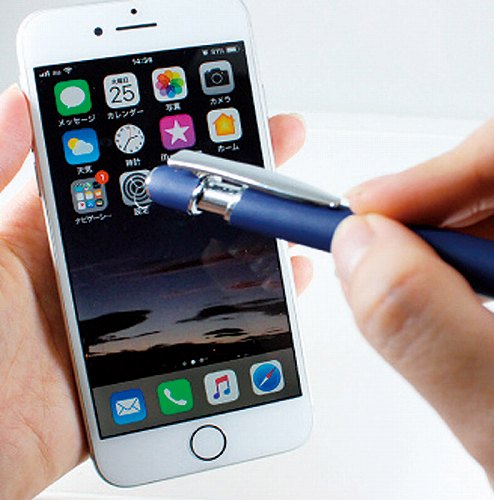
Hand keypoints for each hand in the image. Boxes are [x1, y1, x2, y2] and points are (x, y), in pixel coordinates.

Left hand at [0, 85, 309, 498]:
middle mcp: (101, 263)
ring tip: (288, 214)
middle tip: (277, 142)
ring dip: (248, 238)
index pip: (132, 165)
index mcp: (59, 228)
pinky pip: (207, 324)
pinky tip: (277, 291)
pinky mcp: (144, 356)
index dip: (177, 132)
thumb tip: (22, 101)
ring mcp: (128, 309)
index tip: (219, 104)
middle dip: (231, 173)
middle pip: (181, 209)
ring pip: (204, 264)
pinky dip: (247, 306)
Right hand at [332, 114, 493, 492]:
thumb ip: (427, 332)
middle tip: (364, 239)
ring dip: (429, 237)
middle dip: (422, 207)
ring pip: (489, 211)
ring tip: (388, 270)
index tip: (365, 209)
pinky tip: (430, 290)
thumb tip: (360, 249)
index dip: (434, 174)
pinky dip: (445, 263)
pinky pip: (487, 247)